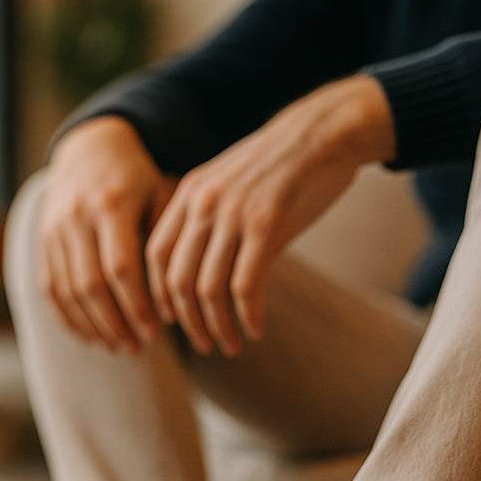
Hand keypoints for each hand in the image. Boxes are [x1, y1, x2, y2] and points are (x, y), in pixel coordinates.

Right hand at [38, 116, 174, 353]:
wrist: (90, 146)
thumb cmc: (138, 177)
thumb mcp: (160, 194)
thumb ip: (169, 237)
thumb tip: (180, 294)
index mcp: (111, 204)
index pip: (121, 268)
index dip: (136, 306)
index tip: (155, 333)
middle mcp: (77, 217)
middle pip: (91, 285)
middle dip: (115, 323)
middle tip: (136, 348)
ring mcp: (54, 229)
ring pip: (68, 291)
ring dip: (93, 326)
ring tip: (117, 347)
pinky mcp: (42, 240)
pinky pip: (50, 287)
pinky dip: (68, 317)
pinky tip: (89, 336)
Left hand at [144, 75, 394, 356]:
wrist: (324, 133)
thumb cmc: (281, 166)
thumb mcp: (229, 182)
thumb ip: (207, 217)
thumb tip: (196, 268)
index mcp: (189, 192)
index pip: (156, 257)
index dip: (161, 296)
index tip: (174, 322)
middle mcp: (204, 203)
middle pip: (178, 280)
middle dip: (188, 323)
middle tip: (205, 346)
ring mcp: (234, 214)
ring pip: (208, 290)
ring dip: (218, 328)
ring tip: (230, 346)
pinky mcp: (266, 225)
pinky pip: (244, 287)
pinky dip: (247, 317)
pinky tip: (255, 330)